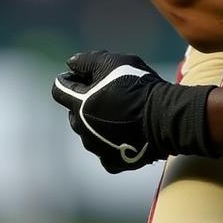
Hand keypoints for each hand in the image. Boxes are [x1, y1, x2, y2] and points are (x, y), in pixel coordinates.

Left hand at [51, 51, 168, 172]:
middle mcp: (82, 129)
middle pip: (74, 112)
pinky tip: (126, 131)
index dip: (68, 79)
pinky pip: (106, 148)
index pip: (59, 90)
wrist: (162, 117)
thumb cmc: (136, 85)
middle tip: (107, 91)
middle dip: (84, 101)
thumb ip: (88, 60)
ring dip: (97, 120)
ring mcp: (96, 147)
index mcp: (79, 104)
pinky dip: (111, 139)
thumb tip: (70, 63)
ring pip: (89, 131)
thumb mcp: (113, 62)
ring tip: (120, 111)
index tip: (80, 74)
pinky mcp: (111, 161)